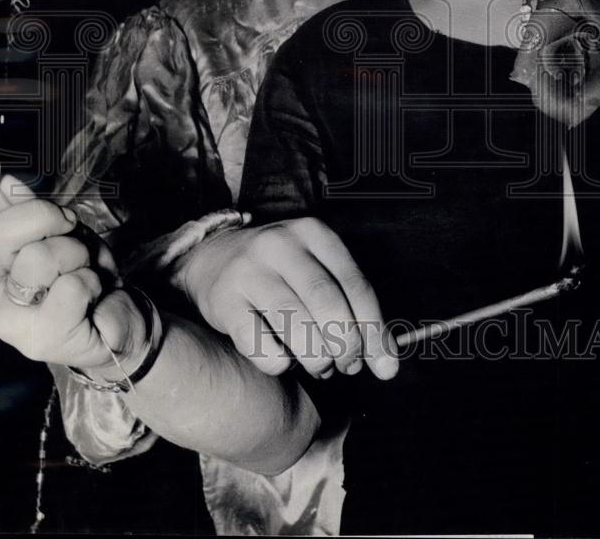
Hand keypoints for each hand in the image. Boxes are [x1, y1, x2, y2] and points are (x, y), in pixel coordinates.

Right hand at [0, 151, 146, 376]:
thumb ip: (26, 210)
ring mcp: (8, 321)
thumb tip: (5, 181)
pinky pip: (71, 285)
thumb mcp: (57, 234)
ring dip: (75, 255)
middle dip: (46, 219)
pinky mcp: (40, 339)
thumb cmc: (78, 273)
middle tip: (67, 228)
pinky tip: (88, 297)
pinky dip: (91, 282)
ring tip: (80, 271)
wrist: (112, 324)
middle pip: (0, 235)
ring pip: (38, 257)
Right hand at [177, 216, 398, 380]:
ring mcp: (249, 270)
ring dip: (316, 359)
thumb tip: (386, 361)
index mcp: (313, 233)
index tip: (385, 366)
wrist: (213, 258)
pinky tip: (284, 360)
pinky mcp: (224, 301)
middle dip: (346, 346)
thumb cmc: (280, 272)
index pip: (355, 285)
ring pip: (296, 327)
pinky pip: (261, 346)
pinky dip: (280, 364)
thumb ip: (350, 305)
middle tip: (348, 366)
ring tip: (320, 366)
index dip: (374, 330)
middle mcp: (280, 245)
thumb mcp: (316, 269)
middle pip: (327, 304)